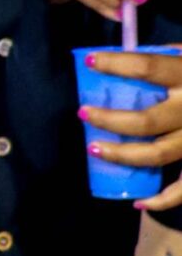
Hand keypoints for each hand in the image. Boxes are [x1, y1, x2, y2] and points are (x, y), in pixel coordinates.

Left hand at [79, 47, 181, 211]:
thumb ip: (178, 54)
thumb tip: (143, 53)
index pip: (149, 67)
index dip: (118, 63)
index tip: (91, 60)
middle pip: (146, 120)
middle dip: (109, 119)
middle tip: (83, 114)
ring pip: (157, 154)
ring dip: (122, 155)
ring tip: (94, 149)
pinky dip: (162, 199)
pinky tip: (138, 202)